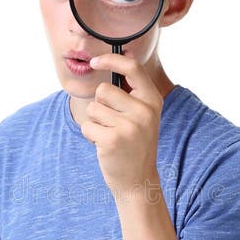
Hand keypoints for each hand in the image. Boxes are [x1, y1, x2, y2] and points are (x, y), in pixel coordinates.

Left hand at [81, 53, 162, 197]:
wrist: (137, 180)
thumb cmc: (134, 144)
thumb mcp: (143, 115)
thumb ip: (132, 92)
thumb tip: (111, 60)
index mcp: (153, 101)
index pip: (133, 68)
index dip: (111, 60)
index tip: (95, 61)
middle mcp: (144, 111)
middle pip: (104, 90)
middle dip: (100, 105)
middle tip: (112, 124)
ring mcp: (130, 126)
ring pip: (93, 108)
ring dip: (95, 122)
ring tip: (109, 135)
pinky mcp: (113, 140)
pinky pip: (87, 125)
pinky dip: (90, 135)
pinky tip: (104, 146)